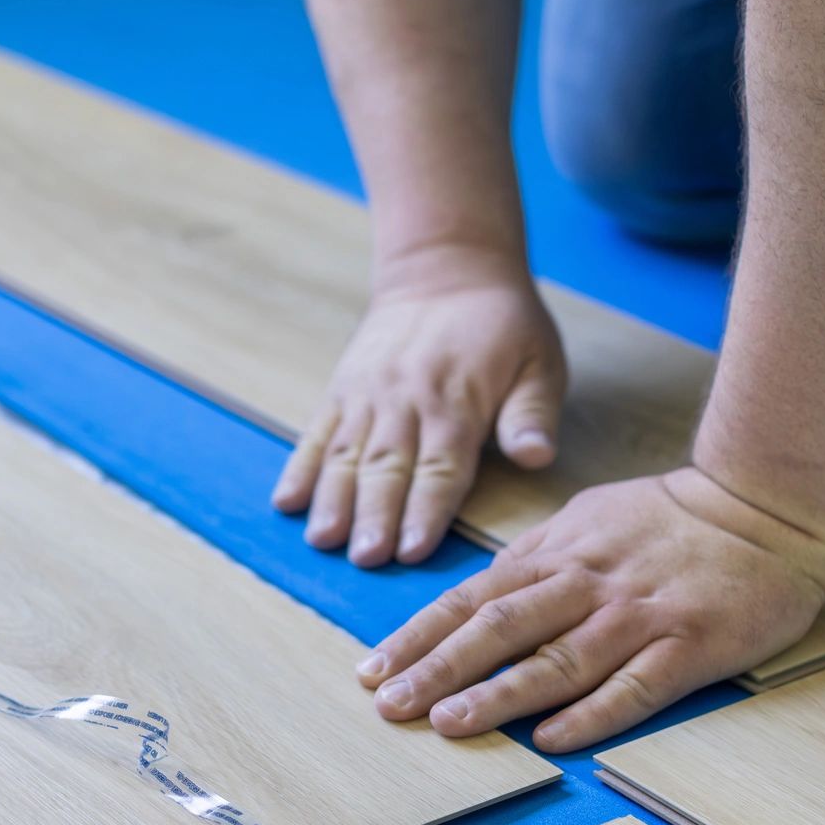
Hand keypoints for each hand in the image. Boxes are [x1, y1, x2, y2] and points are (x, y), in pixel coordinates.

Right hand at [273, 246, 566, 567]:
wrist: (446, 266)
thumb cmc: (503, 324)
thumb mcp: (538, 360)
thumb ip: (532, 412)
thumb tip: (536, 456)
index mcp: (457, 402)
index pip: (441, 467)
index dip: (426, 511)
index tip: (414, 550)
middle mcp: (405, 401)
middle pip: (388, 467)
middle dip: (374, 515)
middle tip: (364, 558)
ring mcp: (367, 395)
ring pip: (347, 454)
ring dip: (333, 500)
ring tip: (322, 539)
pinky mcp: (342, 389)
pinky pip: (318, 433)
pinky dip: (301, 468)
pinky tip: (286, 502)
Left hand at [358, 467, 824, 751]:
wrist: (767, 506)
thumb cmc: (672, 519)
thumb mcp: (588, 519)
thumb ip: (536, 560)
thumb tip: (478, 598)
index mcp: (557, 554)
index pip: (471, 599)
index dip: (418, 637)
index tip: (372, 670)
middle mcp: (587, 584)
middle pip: (498, 628)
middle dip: (437, 669)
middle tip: (389, 706)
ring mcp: (638, 616)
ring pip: (556, 659)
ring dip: (498, 694)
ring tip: (449, 724)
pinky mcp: (689, 645)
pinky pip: (634, 687)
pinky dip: (591, 714)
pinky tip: (552, 740)